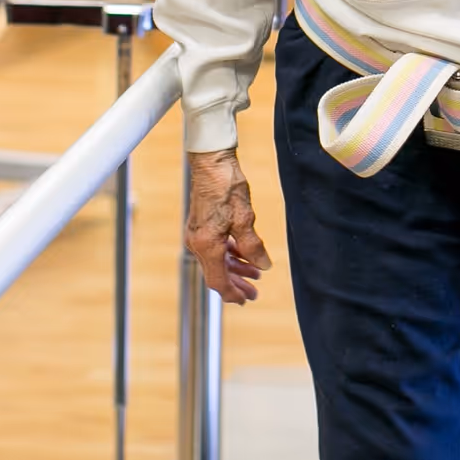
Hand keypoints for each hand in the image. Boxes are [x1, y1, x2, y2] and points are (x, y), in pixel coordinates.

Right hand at [185, 149, 273, 304]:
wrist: (211, 161)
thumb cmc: (226, 186)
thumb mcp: (245, 218)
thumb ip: (253, 246)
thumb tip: (263, 266)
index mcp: (206, 245)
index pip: (218, 281)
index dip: (233, 293)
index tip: (247, 299)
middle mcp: (197, 243)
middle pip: (216, 274)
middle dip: (236, 284)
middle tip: (254, 292)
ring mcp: (196, 233)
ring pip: (215, 261)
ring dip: (234, 268)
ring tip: (254, 272)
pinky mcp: (200, 225)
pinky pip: (213, 248)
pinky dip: (228, 254)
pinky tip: (243, 253)